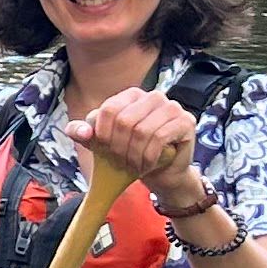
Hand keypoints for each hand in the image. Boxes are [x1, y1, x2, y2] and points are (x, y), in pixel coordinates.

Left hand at [68, 86, 199, 193]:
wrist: (160, 172)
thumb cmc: (130, 153)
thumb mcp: (100, 143)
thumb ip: (83, 133)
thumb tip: (81, 132)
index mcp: (131, 95)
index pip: (108, 110)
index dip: (102, 135)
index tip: (104, 151)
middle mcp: (153, 96)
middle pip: (124, 120)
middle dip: (119, 148)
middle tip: (120, 163)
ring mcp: (172, 107)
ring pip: (142, 131)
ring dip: (134, 155)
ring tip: (134, 166)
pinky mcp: (185, 121)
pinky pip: (160, 138)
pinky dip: (149, 157)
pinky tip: (147, 165)